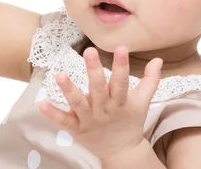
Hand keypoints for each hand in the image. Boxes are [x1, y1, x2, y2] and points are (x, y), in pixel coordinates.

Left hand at [39, 46, 162, 159]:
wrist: (121, 152)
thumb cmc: (130, 121)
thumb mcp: (143, 102)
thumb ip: (150, 80)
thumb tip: (158, 59)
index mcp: (120, 102)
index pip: (122, 82)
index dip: (122, 65)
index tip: (121, 48)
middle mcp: (104, 110)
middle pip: (98, 89)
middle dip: (94, 70)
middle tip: (89, 51)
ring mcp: (90, 120)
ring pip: (79, 104)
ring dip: (69, 91)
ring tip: (60, 75)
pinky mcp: (77, 129)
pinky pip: (64, 121)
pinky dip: (53, 114)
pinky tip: (41, 104)